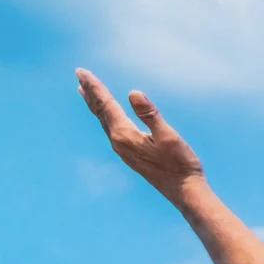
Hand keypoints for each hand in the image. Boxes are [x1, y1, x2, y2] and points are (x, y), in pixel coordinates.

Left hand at [76, 69, 204, 198]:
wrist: (184, 192)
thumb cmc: (180, 164)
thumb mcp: (168, 136)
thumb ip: (150, 114)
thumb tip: (133, 93)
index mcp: (124, 134)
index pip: (105, 105)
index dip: (94, 87)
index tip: (81, 72)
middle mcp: (118, 142)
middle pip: (100, 112)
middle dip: (90, 93)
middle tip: (80, 76)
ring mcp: (122, 150)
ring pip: (103, 121)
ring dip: (95, 105)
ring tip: (86, 93)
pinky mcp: (129, 154)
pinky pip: (110, 129)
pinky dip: (104, 116)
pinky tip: (107, 117)